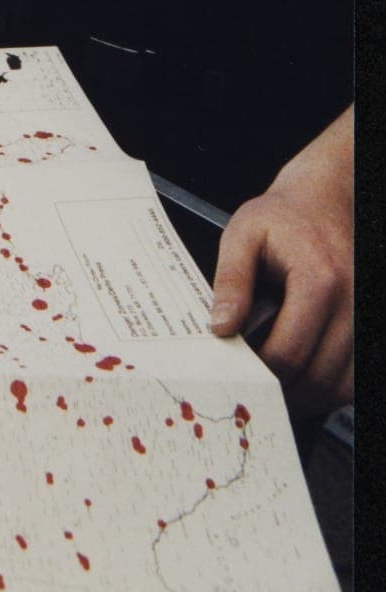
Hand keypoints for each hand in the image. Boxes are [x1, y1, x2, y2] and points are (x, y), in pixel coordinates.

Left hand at [210, 108, 351, 416]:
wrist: (325, 199)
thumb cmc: (284, 216)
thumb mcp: (243, 234)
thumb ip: (231, 281)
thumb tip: (221, 327)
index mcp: (319, 279)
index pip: (289, 352)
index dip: (258, 370)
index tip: (235, 367)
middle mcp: (353, 303)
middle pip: (317, 377)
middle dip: (280, 387)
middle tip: (251, 380)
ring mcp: (367, 317)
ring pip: (339, 386)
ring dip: (306, 392)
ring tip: (275, 375)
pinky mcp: (371, 326)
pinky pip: (354, 377)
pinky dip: (328, 384)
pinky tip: (303, 369)